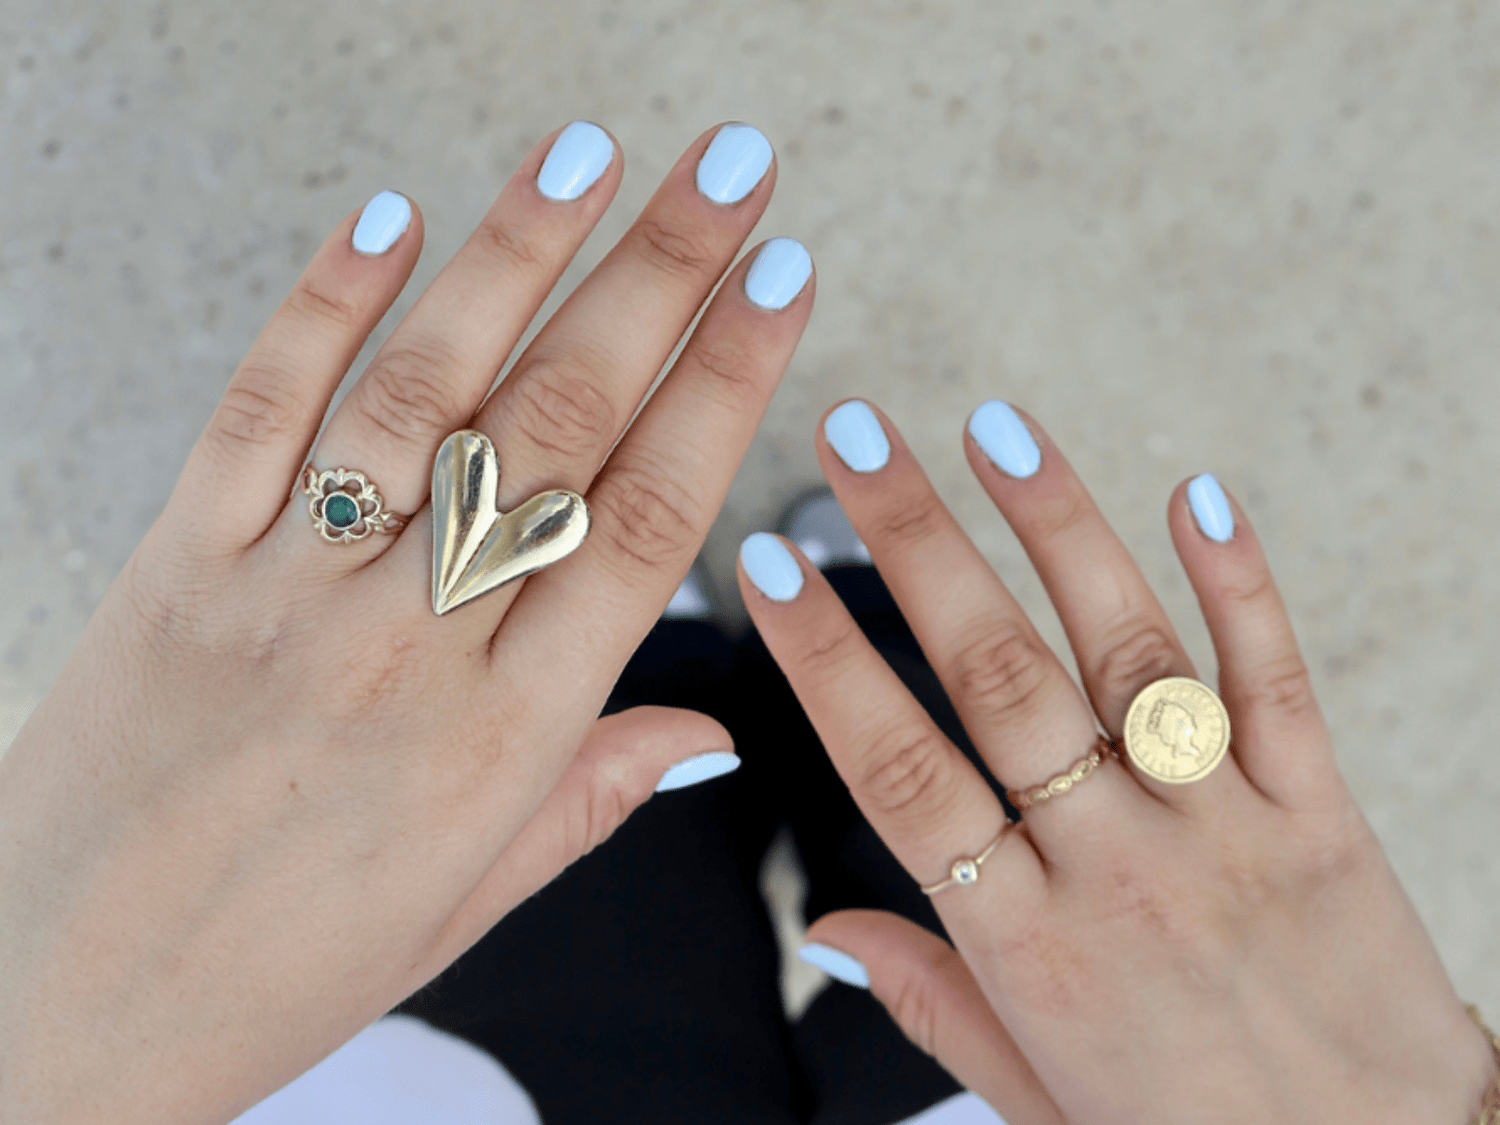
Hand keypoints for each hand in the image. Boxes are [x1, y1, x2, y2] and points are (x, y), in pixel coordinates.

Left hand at [0, 122, 812, 1123]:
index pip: (644, 524)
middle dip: (658, 279)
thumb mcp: (466, 907)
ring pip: (421, 393)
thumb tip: (711, 735)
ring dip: (512, 257)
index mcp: (500, 740)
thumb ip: (590, 797)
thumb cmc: (276, 966)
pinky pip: (260, 411)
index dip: (723, 389)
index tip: (782, 288)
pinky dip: (326, 304)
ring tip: (593, 156)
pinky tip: (394, 217)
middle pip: (556, 428)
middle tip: (732, 171)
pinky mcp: (176, 563)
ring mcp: (284, 593)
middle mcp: (406, 648)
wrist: (58, 1010)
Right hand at [740, 400, 1496, 1123]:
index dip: (825, 659)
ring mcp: (1224, 828)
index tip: (770, 569)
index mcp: (1028, 943)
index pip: (897, 773)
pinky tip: (1197, 493)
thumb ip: (930, 1001)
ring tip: (992, 428)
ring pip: (1126, 653)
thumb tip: (825, 934)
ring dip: (1054, 527)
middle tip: (856, 440)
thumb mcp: (1033, 1099)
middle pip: (995, 678)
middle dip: (915, 543)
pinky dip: (1240, 582)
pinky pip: (1276, 681)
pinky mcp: (1321, 812)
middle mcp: (1117, 868)